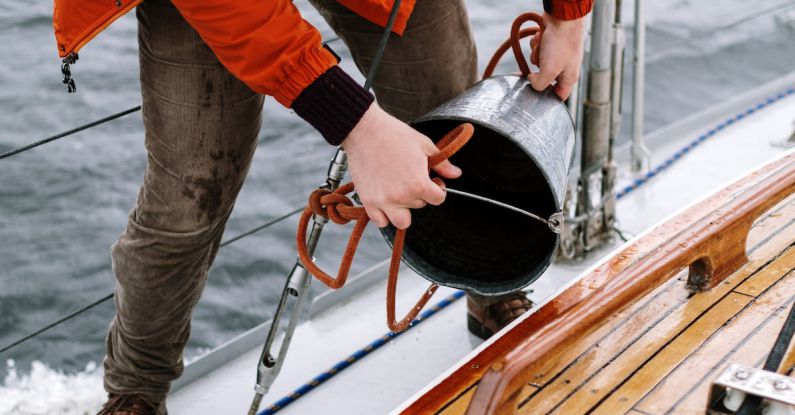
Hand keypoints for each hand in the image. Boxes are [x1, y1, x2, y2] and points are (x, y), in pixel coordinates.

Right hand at [341, 104, 461, 228]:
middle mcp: (402, 197)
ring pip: (402, 221)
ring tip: (400, 195)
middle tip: (411, 178)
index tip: (433, 181)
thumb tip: (455, 173)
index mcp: (418, 184)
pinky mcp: (368, 201)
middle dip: (419, 194)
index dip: (439, 189)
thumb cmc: (393, 135)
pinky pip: (380, 221)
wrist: (365, 131)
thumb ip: (442, 164)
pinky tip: (386, 201)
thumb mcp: (425, 145)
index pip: (438, 199)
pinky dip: (384, 215)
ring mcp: (383, 201)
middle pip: (420, 206)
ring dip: (404, 211)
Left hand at [527, 13, 585, 99]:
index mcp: (569, 78)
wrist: (561, 18)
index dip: (547, 98)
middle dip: (538, 70)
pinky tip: (541, 38)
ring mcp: (557, 57)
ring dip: (536, 54)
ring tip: (543, 45)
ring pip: (538, 64)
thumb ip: (539, 84)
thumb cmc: (560, 44)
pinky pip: (538, 51)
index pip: (558, 97)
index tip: (535, 95)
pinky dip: (537, 45)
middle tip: (541, 61)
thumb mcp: (550, 70)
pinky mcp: (550, 47)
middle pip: (544, 79)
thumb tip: (531, 82)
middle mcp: (564, 69)